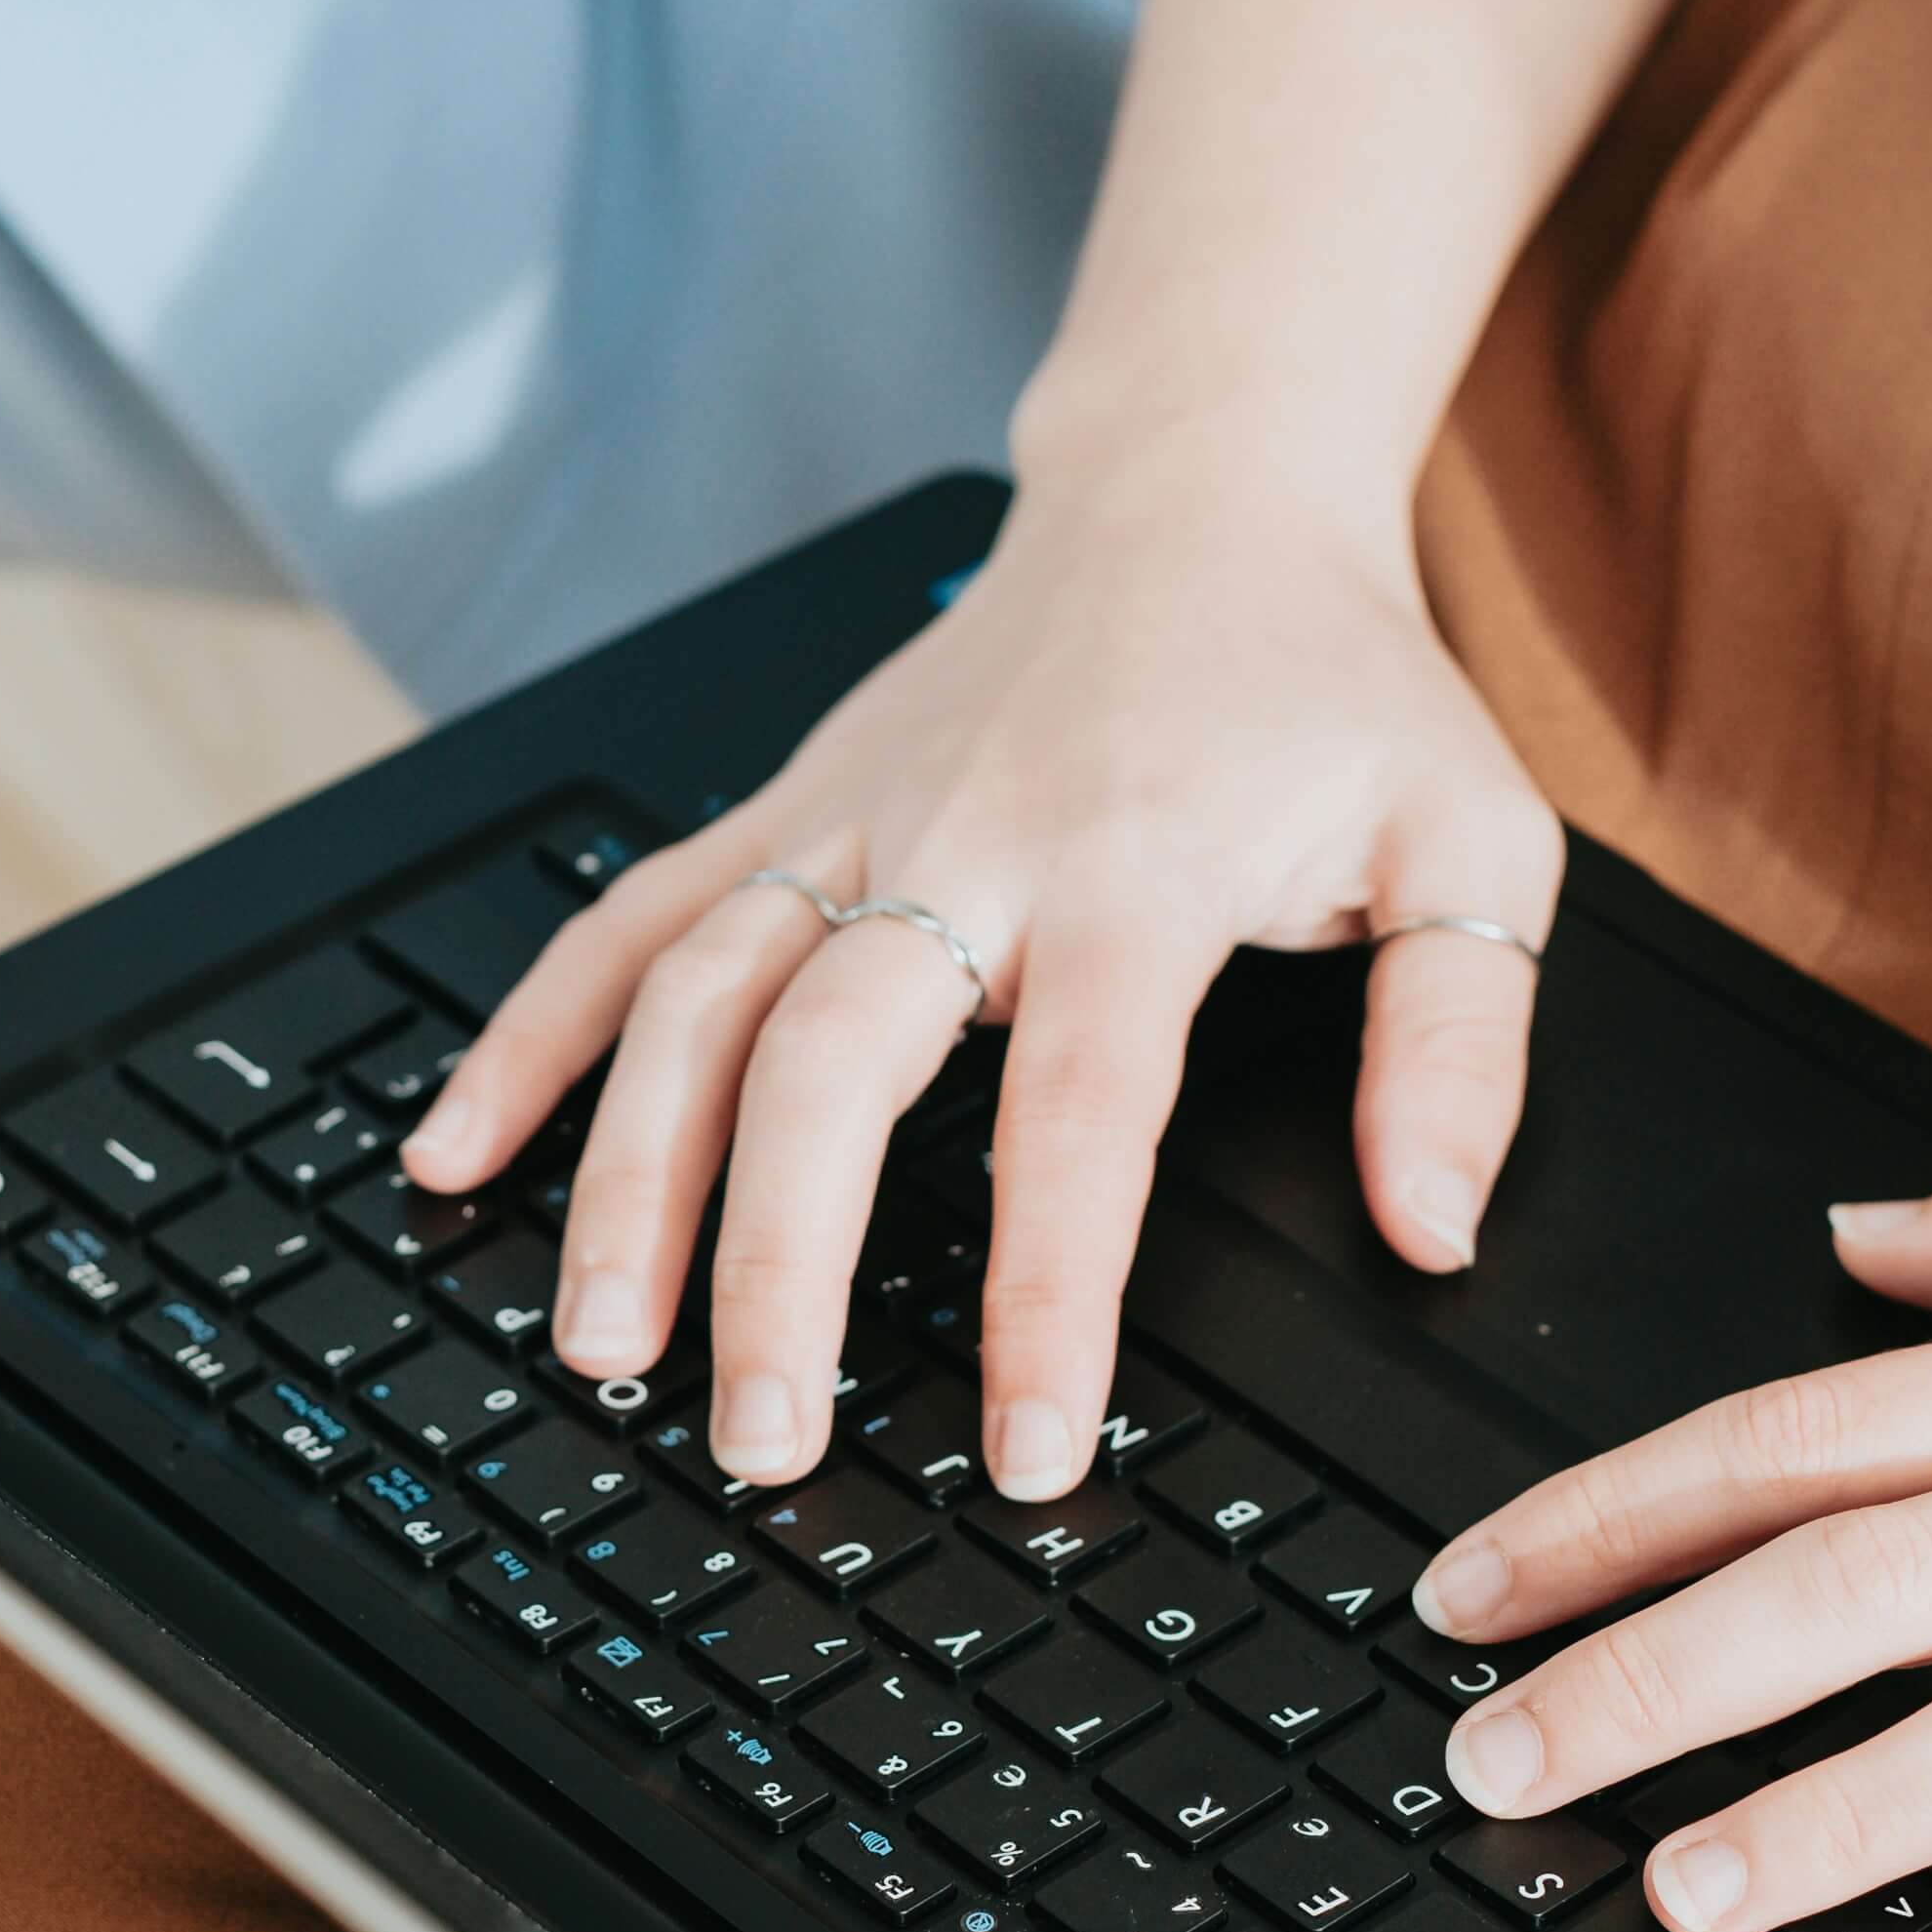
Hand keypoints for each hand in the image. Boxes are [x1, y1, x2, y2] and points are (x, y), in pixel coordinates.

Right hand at [399, 454, 1562, 1499]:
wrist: (1200, 488)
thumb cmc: (1332, 684)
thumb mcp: (1473, 842)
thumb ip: (1463, 1046)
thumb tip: (1431, 1230)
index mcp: (1141, 865)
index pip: (1078, 1113)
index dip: (1044, 1291)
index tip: (1024, 1443)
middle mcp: (967, 839)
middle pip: (831, 1063)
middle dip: (776, 1262)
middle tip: (760, 1433)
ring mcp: (851, 818)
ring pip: (697, 1000)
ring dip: (628, 1175)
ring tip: (597, 1343)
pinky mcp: (782, 802)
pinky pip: (628, 920)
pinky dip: (530, 1036)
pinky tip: (458, 1158)